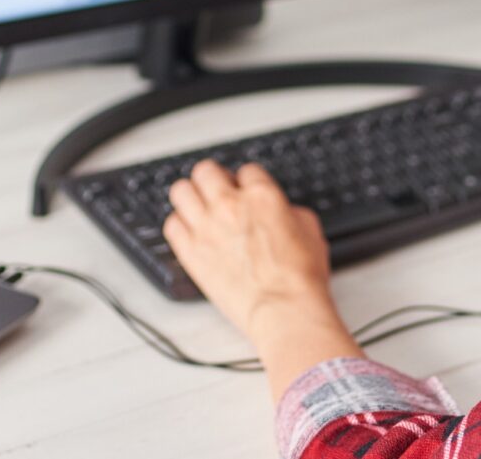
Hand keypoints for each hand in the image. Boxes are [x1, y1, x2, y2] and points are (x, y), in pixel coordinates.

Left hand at [162, 160, 337, 339]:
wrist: (284, 310)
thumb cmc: (299, 277)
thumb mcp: (309, 229)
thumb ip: (288, 210)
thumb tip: (278, 211)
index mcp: (261, 196)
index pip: (246, 170)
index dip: (248, 181)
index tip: (247, 191)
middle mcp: (229, 205)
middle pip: (205, 171)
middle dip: (214, 179)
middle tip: (218, 192)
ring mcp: (206, 228)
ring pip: (181, 191)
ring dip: (191, 196)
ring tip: (198, 208)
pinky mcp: (190, 252)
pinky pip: (171, 225)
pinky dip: (179, 225)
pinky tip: (190, 233)